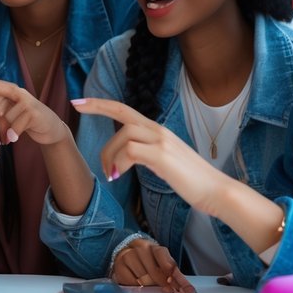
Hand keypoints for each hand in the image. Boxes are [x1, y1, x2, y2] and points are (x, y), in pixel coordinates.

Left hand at [0, 78, 71, 146]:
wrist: (50, 128)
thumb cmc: (25, 121)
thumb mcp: (10, 113)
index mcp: (11, 90)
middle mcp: (19, 93)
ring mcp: (27, 102)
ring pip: (4, 119)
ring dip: (3, 132)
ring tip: (6, 138)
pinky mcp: (34, 113)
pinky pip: (15, 125)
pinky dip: (12, 134)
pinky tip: (13, 139)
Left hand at [73, 98, 230, 216]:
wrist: (218, 192)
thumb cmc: (193, 181)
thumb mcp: (167, 162)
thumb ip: (150, 153)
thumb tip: (131, 156)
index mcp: (159, 131)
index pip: (127, 110)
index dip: (104, 104)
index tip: (82, 101)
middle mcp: (160, 131)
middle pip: (122, 113)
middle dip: (97, 107)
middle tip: (75, 106)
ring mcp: (162, 142)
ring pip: (123, 135)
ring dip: (109, 154)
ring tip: (110, 174)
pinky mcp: (162, 156)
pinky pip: (130, 151)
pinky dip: (119, 163)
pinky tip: (118, 176)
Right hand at [111, 239, 195, 292]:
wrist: (125, 254)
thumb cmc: (147, 261)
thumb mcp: (162, 264)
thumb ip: (174, 275)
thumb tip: (187, 289)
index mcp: (155, 247)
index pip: (168, 262)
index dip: (176, 277)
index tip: (185, 289)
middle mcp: (141, 248)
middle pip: (155, 271)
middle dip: (163, 283)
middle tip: (169, 291)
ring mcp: (128, 255)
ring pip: (143, 276)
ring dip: (149, 285)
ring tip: (151, 286)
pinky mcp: (119, 265)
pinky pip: (130, 281)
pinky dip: (136, 286)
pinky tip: (138, 284)